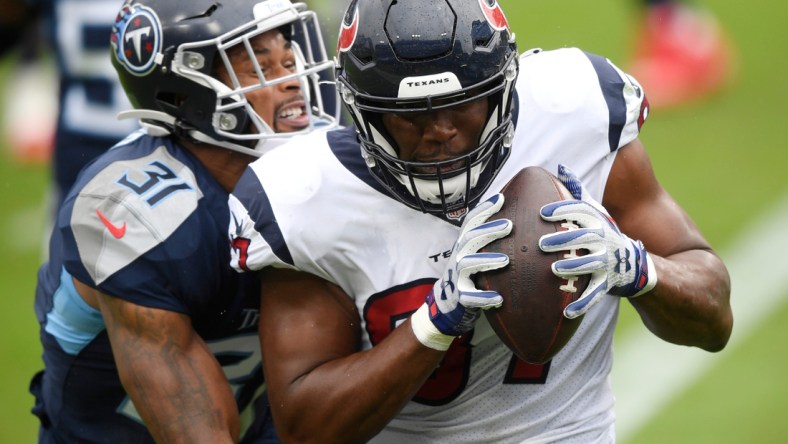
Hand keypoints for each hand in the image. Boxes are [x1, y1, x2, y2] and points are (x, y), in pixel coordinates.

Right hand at [411, 193, 511, 349]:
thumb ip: (488, 235)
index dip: (484, 209)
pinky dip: (484, 297)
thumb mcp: (475, 251)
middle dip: (489, 230)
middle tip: (509, 224)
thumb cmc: (470, 271)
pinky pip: (470, 297)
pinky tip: (498, 298)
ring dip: (486, 261)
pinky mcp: (461, 296)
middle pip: (470, 238)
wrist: (448, 301)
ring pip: (468, 264)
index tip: (501, 198)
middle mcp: (459, 255)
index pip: (471, 221)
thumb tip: (516, 214)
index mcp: (464, 242)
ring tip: (506, 260)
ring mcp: (458, 276)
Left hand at [538, 165, 657, 318]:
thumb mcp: (595, 212)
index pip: (581, 211)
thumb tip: (561, 167)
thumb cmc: (605, 235)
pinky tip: (567, 312)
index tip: (543, 212)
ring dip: (572, 269)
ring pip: (589, 266)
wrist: (637, 266)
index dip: (563, 210)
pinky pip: (593, 295)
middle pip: (584, 238)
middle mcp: (603, 240)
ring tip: (554, 270)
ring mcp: (606, 263)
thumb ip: (578, 193)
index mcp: (597, 222)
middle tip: (541, 244)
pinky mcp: (607, 284)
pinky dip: (581, 304)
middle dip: (564, 240)